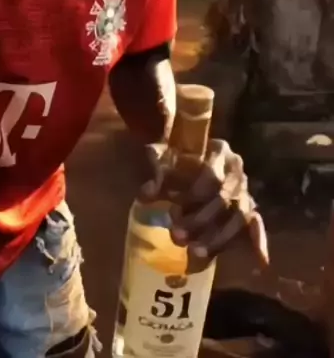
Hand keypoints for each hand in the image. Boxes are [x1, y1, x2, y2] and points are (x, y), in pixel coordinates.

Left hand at [141, 138, 268, 265]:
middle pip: (223, 199)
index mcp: (219, 150)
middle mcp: (236, 169)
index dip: (191, 194)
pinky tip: (262, 260)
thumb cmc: (177, 154)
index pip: (210, 174)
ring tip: (194, 252)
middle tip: (176, 235)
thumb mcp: (164, 155)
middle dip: (200, 220)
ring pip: (238, 216)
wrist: (190, 154)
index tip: (172, 205)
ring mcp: (244, 189)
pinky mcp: (249, 208)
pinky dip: (259, 241)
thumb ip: (156, 171)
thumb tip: (147, 193)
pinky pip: (257, 224)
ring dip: (217, 237)